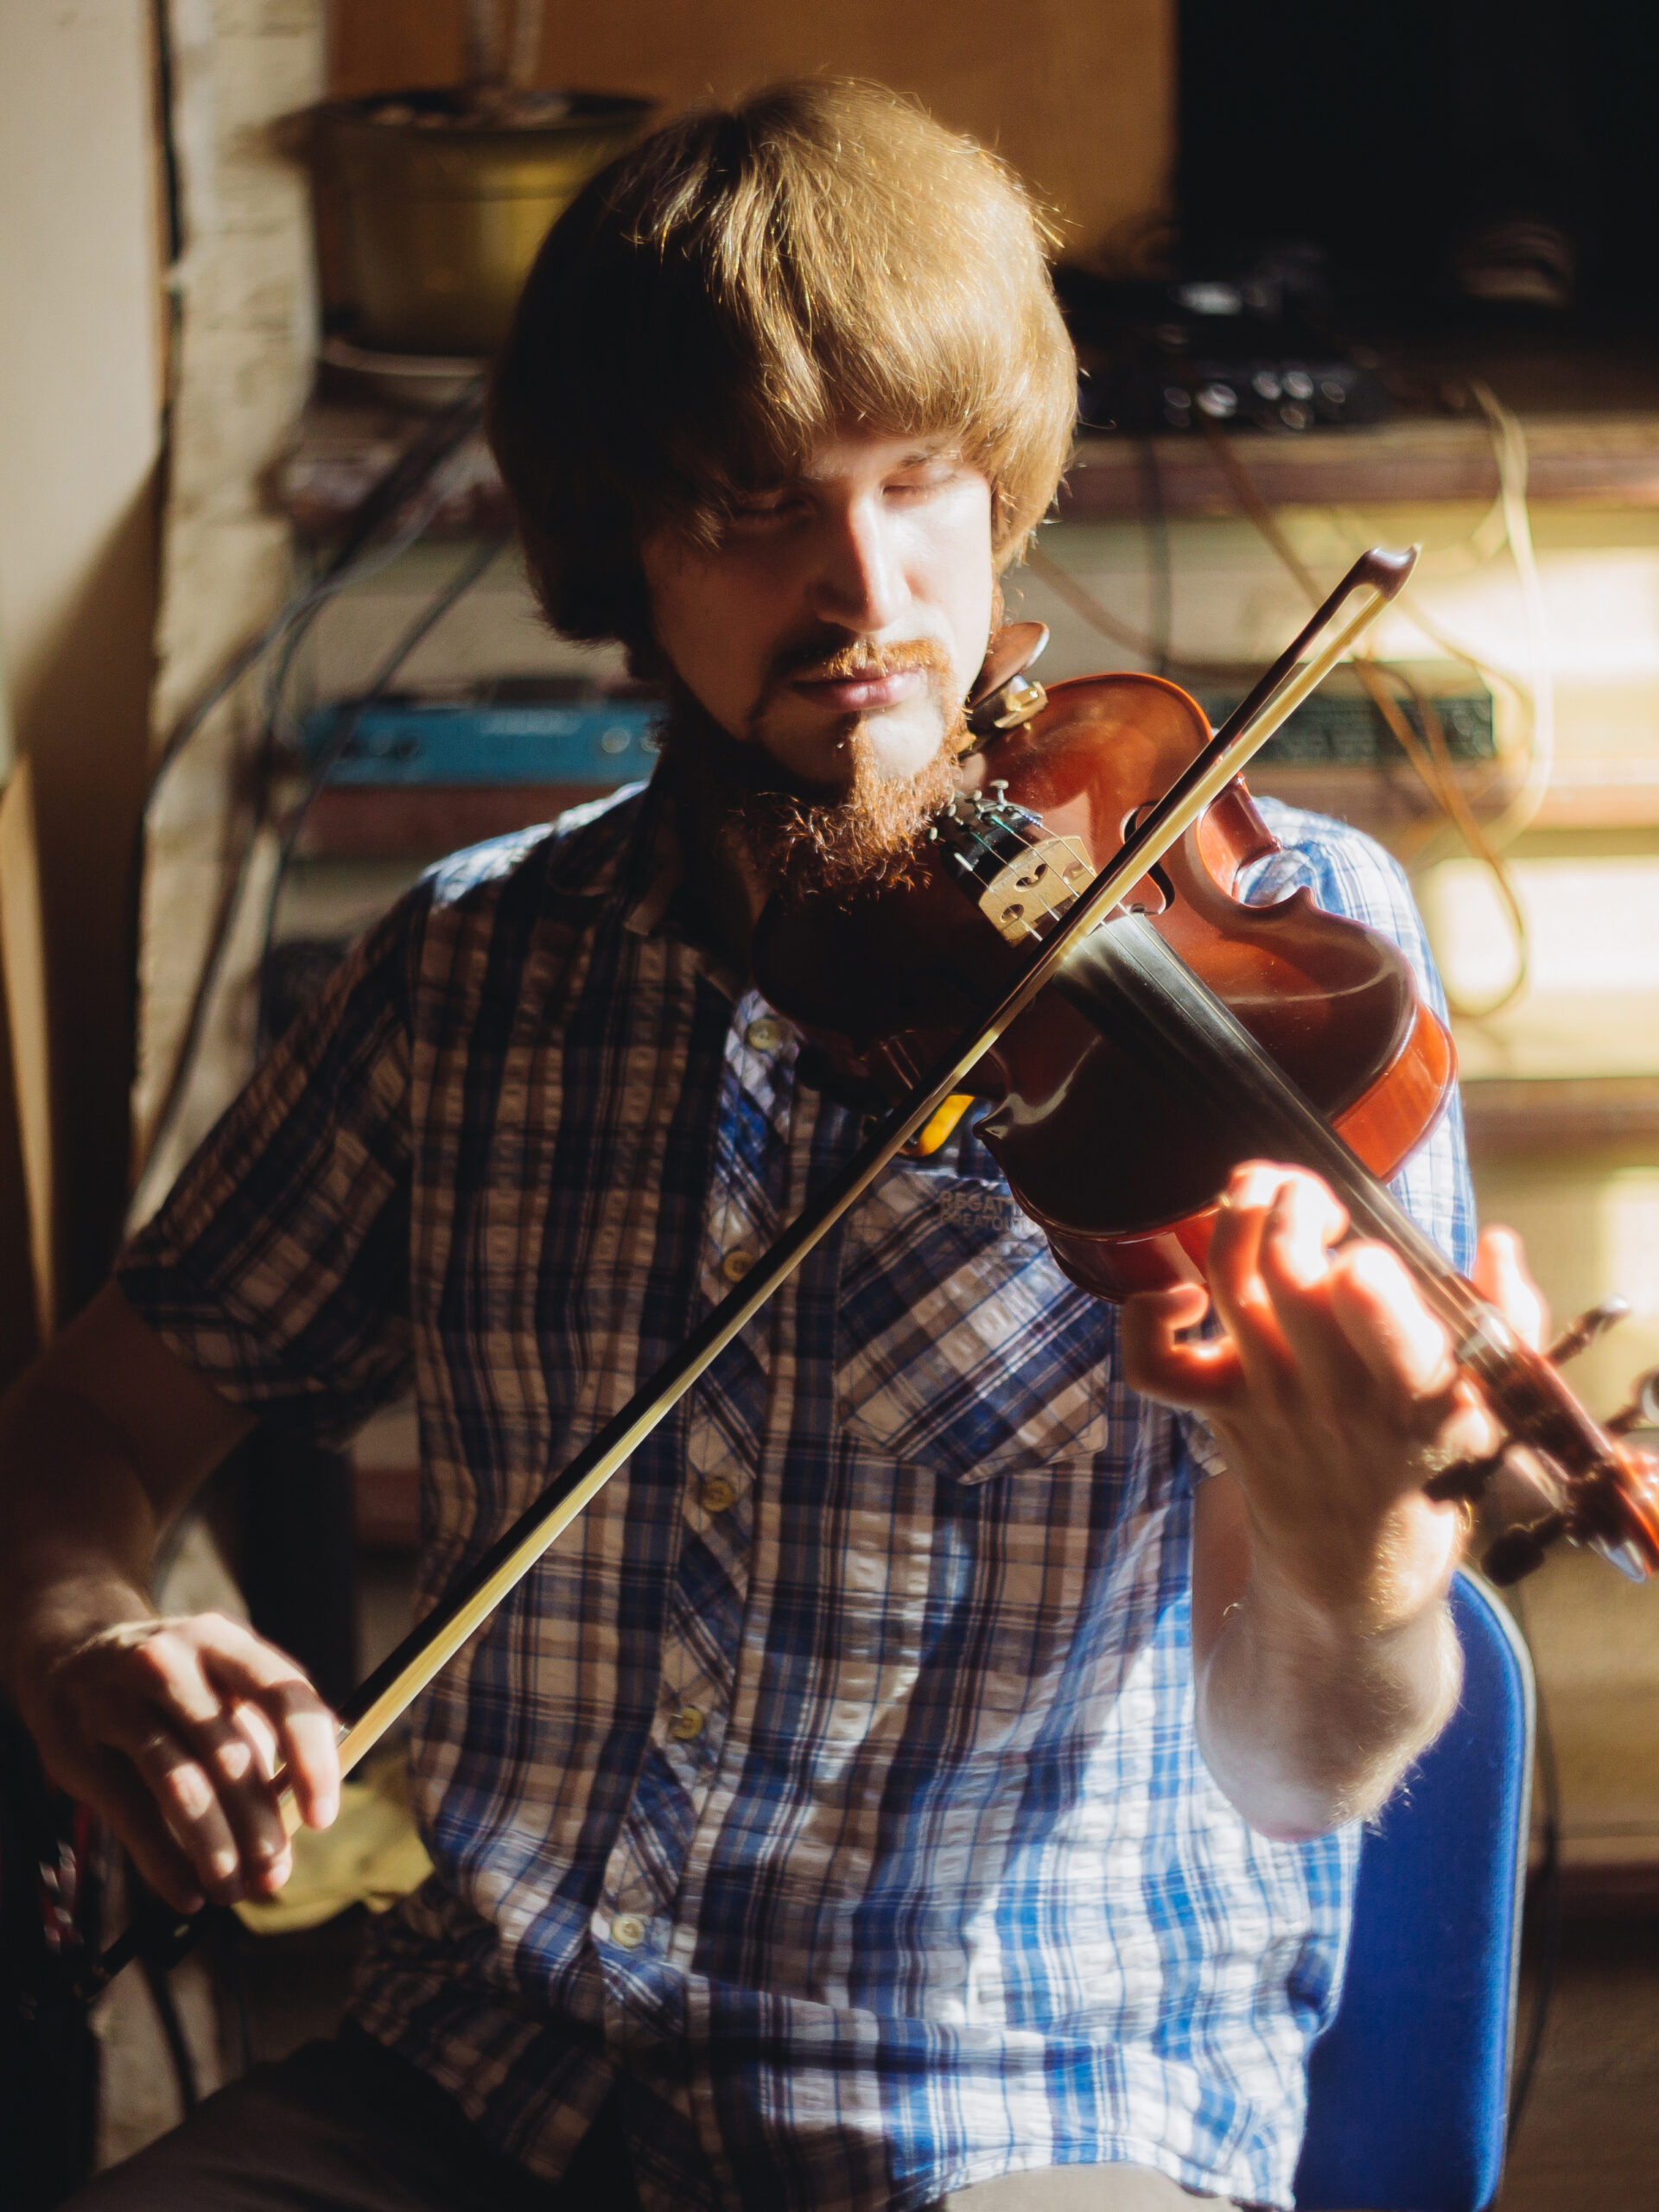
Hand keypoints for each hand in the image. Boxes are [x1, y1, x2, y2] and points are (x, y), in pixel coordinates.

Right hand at [17, 1609, 339, 1912]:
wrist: (67, 1658)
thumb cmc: (170, 1682)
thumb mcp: (216, 1681)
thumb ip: (257, 1736)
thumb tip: (296, 1817)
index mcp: (223, 1642)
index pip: (283, 1695)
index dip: (310, 1759)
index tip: (323, 1817)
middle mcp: (172, 1661)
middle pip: (230, 1752)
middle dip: (259, 1824)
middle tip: (274, 1876)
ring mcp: (121, 1701)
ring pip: (182, 1786)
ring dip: (215, 1850)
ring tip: (233, 1889)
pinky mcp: (81, 1747)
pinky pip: (133, 1814)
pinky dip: (164, 1863)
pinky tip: (187, 1893)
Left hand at [1122, 1161, 1544, 1630]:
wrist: (1356, 1573)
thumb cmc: (1432, 1470)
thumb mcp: (1496, 1409)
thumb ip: (1507, 1322)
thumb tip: (1497, 1244)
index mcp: (1414, 1395)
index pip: (1382, 1329)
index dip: (1364, 1273)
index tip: (1370, 1257)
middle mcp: (1333, 1394)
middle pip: (1288, 1270)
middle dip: (1296, 1204)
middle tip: (1318, 1201)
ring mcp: (1267, 1401)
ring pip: (1230, 1285)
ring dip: (1239, 1217)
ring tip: (1263, 1192)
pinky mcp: (1218, 1411)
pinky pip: (1152, 1365)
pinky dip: (1147, 1316)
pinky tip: (1188, 1294)